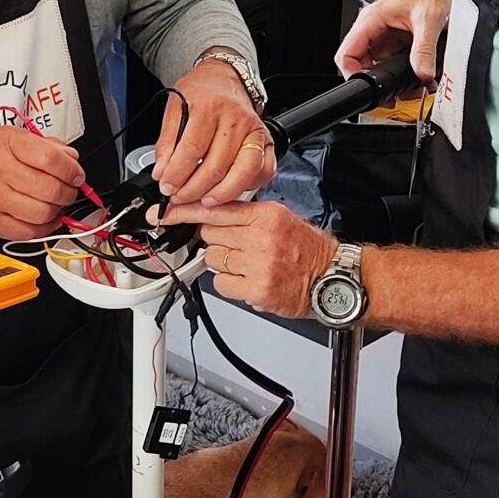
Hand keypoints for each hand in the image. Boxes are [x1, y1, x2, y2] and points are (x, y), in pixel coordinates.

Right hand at [0, 126, 85, 240]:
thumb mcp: (10, 143)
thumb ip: (44, 146)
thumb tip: (71, 159)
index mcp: (6, 142)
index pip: (51, 158)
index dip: (71, 170)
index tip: (76, 175)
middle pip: (51, 188)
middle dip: (67, 193)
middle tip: (67, 192)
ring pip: (43, 212)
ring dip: (56, 212)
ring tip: (53, 205)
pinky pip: (29, 231)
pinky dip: (44, 228)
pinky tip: (43, 219)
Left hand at [152, 60, 271, 203]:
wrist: (224, 79)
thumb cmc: (200, 93)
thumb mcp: (174, 108)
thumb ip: (166, 143)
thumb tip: (162, 172)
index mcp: (209, 107)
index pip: (192, 149)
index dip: (177, 174)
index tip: (166, 187)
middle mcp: (236, 119)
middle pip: (216, 166)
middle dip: (194, 189)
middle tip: (180, 197)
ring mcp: (255, 131)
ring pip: (241, 173)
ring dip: (220, 194)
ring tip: (202, 201)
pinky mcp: (267, 142)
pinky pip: (262, 172)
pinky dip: (246, 187)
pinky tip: (229, 191)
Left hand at [174, 199, 335, 317]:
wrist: (332, 278)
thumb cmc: (309, 251)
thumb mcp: (281, 219)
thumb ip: (246, 216)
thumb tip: (211, 215)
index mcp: (266, 215)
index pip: (215, 208)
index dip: (186, 211)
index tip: (165, 213)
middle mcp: (261, 236)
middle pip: (209, 235)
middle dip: (217, 242)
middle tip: (239, 248)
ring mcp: (258, 263)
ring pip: (213, 259)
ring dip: (224, 264)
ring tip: (248, 265)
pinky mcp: (257, 289)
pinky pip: (221, 284)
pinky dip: (230, 285)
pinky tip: (249, 281)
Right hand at [336, 0, 459, 83]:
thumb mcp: (428, 21)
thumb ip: (424, 50)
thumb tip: (422, 74)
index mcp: (371, 20)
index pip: (347, 54)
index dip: (351, 74)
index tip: (365, 88)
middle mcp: (374, 28)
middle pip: (361, 64)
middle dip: (377, 82)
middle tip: (392, 96)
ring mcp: (384, 35)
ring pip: (378, 65)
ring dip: (392, 79)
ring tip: (409, 88)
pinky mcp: (397, 40)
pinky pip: (393, 61)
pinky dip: (403, 73)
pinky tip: (417, 77)